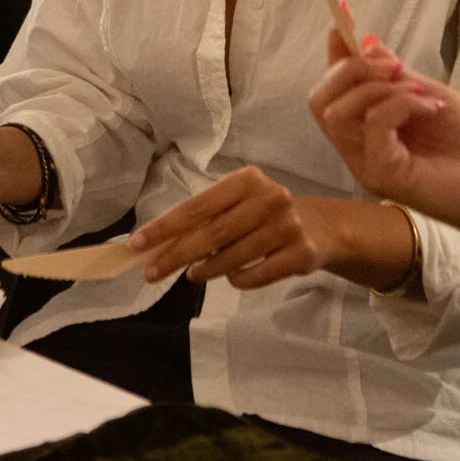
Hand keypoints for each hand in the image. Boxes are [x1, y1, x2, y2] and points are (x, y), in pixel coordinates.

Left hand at [128, 166, 322, 289]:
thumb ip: (207, 219)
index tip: (137, 243)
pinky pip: (254, 276)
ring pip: (231, 258)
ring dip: (205, 270)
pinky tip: (232, 277)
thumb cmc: (265, 214)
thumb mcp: (240, 204)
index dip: (165, 226)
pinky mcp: (300, 255)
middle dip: (175, 255)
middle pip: (211, 234)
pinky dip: (236, 280)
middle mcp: (269, 198)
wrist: (321, 227)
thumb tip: (159, 244)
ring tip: (193, 274)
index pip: (198, 205)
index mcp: (247, 180)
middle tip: (151, 272)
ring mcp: (287, 227)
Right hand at [310, 31, 459, 236]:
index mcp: (364, 129)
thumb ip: (393, 75)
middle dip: (352, 69)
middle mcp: (357, 149)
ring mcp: (366, 164)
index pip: (330, 88)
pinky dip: (399, 104)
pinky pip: (373, 125)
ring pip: (338, 112)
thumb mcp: (427, 93)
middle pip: (321, 99)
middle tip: (396, 66)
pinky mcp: (383, 175)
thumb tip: (364, 40)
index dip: (334, 49)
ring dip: (376, 87)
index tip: (345, 10)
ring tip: (416, 88)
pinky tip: (428, 107)